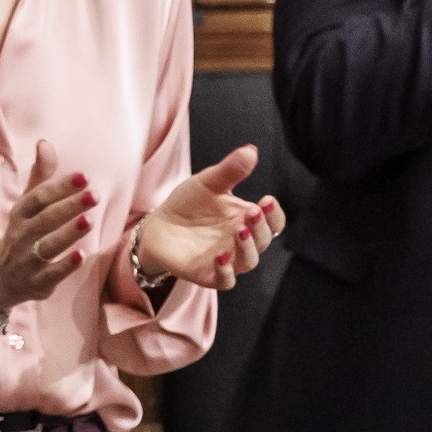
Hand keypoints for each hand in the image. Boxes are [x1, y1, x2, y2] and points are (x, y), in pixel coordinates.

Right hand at [0, 139, 91, 313]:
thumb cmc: (21, 234)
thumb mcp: (27, 205)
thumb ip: (40, 176)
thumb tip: (45, 142)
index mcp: (20, 214)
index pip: (38, 198)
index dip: (60, 187)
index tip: (83, 177)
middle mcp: (21, 235)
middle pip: (44, 219)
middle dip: (68, 207)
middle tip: (93, 196)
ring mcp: (27, 259)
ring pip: (47, 245)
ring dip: (68, 233)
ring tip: (89, 220)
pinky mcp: (36, 282)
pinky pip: (51, 274)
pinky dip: (65, 266)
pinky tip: (81, 256)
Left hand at [131, 146, 283, 292]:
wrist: (157, 226)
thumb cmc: (188, 204)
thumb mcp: (207, 183)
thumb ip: (229, 171)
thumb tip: (251, 150)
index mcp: (247, 220)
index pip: (273, 222)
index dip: (274, 214)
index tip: (266, 200)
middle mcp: (241, 242)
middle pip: (264, 240)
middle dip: (261, 226)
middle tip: (252, 210)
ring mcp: (227, 260)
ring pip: (249, 261)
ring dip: (247, 247)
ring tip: (239, 229)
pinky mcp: (208, 274)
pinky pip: (225, 281)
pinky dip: (225, 271)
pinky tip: (220, 256)